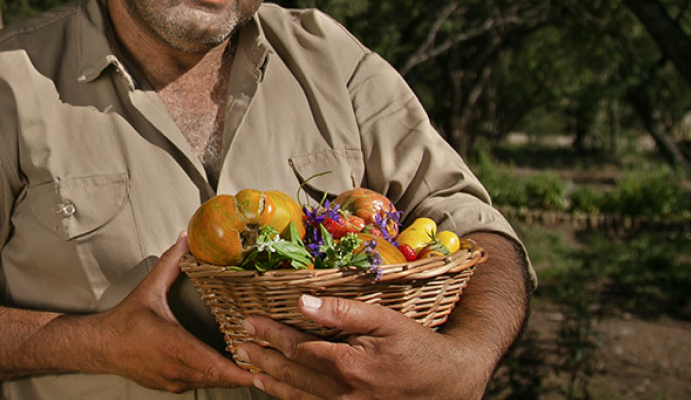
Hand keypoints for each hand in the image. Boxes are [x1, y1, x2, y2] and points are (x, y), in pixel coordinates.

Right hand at [89, 232, 255, 392]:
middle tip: (264, 359)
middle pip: (219, 378)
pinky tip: (221, 363)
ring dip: (228, 374)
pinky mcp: (171, 386)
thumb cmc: (125, 322)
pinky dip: (212, 375)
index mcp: (173, 345)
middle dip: (242, 370)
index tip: (257, 367)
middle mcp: (175, 368)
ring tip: (248, 361)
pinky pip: (199, 383)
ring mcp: (174, 381)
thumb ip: (171, 263)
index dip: (238, 370)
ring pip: (210, 382)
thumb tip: (185, 240)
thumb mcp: (149, 289)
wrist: (101, 347)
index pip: (212, 365)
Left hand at [238, 295, 496, 399]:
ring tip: (251, 371)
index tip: (248, 323)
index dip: (269, 334)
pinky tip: (280, 393)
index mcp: (348, 365)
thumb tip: (302, 302)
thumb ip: (343, 312)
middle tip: (240, 345)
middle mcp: (343, 393)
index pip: (297, 347)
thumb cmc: (419, 347)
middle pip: (292, 374)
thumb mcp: (385, 321)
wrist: (451, 383)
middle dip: (263, 358)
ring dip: (272, 384)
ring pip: (299, 397)